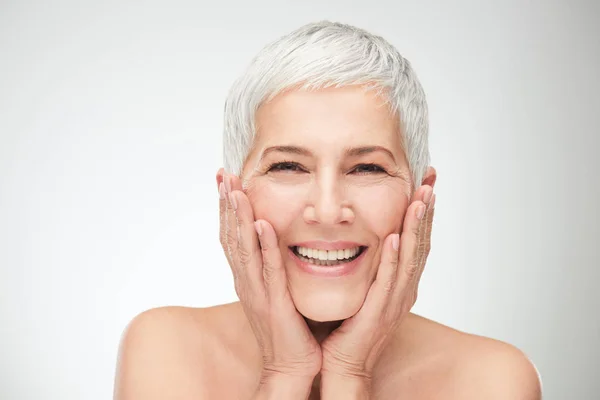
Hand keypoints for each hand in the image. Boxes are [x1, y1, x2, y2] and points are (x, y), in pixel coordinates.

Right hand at [216, 169, 321, 380]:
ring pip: (243, 248)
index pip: (231, 235)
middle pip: (230, 236)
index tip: (225, 181)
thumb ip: (272, 265)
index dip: (226, 208)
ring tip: (235, 189)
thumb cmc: (288, 329)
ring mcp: (256, 292)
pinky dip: (263, 246)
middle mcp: (246, 281)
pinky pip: (268, 269)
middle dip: (226, 204)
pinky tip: (262, 224)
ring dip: (238, 217)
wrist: (290, 365)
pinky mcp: (273, 302)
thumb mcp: (276, 290)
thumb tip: (276, 241)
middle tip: (223, 174)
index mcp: (247, 277)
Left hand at [319, 185, 435, 380]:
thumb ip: (371, 264)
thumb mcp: (365, 288)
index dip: (423, 212)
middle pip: (421, 243)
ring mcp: (394, 301)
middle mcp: (403, 290)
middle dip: (426, 210)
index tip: (425, 183)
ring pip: (411, 258)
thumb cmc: (350, 327)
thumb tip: (367, 237)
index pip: (416, 240)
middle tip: (431, 179)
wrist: (344, 365)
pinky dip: (395, 259)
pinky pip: (388, 282)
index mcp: (401, 283)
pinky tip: (397, 237)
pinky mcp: (379, 313)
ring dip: (417, 227)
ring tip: (421, 198)